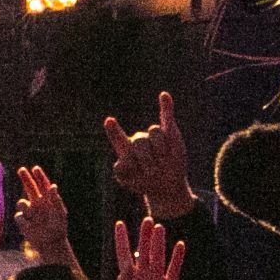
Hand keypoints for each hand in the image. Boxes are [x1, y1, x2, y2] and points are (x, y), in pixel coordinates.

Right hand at [14, 166, 74, 267]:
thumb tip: (53, 185)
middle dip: (25, 178)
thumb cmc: (58, 228)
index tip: (35, 168)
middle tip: (21, 169)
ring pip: (21, 202)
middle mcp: (37, 204)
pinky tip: (29, 225)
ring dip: (25, 206)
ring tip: (32, 214)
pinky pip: (19, 216)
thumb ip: (56, 199)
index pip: (43, 185)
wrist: (51, 243)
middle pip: (29, 188)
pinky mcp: (23, 221)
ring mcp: (30, 212)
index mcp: (48, 200)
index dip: (39, 176)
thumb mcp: (60, 213)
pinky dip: (24, 219)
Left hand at [100, 93, 198, 218]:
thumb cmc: (143, 181)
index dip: (114, 130)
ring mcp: (153, 136)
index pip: (118, 138)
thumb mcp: (130, 182)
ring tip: (162, 163)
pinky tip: (164, 96)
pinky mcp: (169, 133)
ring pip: (154, 134)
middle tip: (151, 172)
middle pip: (140, 141)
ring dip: (159, 150)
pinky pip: (167, 116)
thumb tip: (119, 162)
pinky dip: (167, 106)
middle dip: (146, 158)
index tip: (109, 121)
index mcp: (125, 150)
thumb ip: (122, 173)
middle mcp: (138, 140)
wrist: (165, 184)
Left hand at [110, 217, 182, 279]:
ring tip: (160, 227)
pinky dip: (177, 256)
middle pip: (143, 249)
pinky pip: (174, 267)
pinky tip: (179, 244)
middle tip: (147, 219)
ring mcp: (157, 279)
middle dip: (144, 235)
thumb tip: (126, 267)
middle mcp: (142, 275)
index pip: (123, 252)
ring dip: (159, 242)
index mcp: (128, 277)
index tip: (118, 223)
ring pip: (159, 255)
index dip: (121, 238)